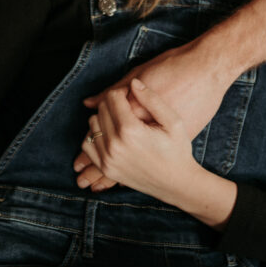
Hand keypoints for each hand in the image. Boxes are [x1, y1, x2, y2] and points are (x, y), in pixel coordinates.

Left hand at [75, 38, 229, 190]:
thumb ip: (152, 99)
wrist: (177, 183)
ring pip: (92, 124)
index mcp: (131, 130)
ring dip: (104, 118)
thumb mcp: (173, 121)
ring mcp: (108, 159)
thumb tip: (133, 83)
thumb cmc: (178, 150)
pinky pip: (87, 145)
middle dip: (113, 103)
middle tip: (128, 106)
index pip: (113, 97)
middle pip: (101, 109)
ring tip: (121, 120)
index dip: (122, 91)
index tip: (131, 94)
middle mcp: (115, 145)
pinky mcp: (106, 169)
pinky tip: (111, 134)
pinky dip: (95, 136)